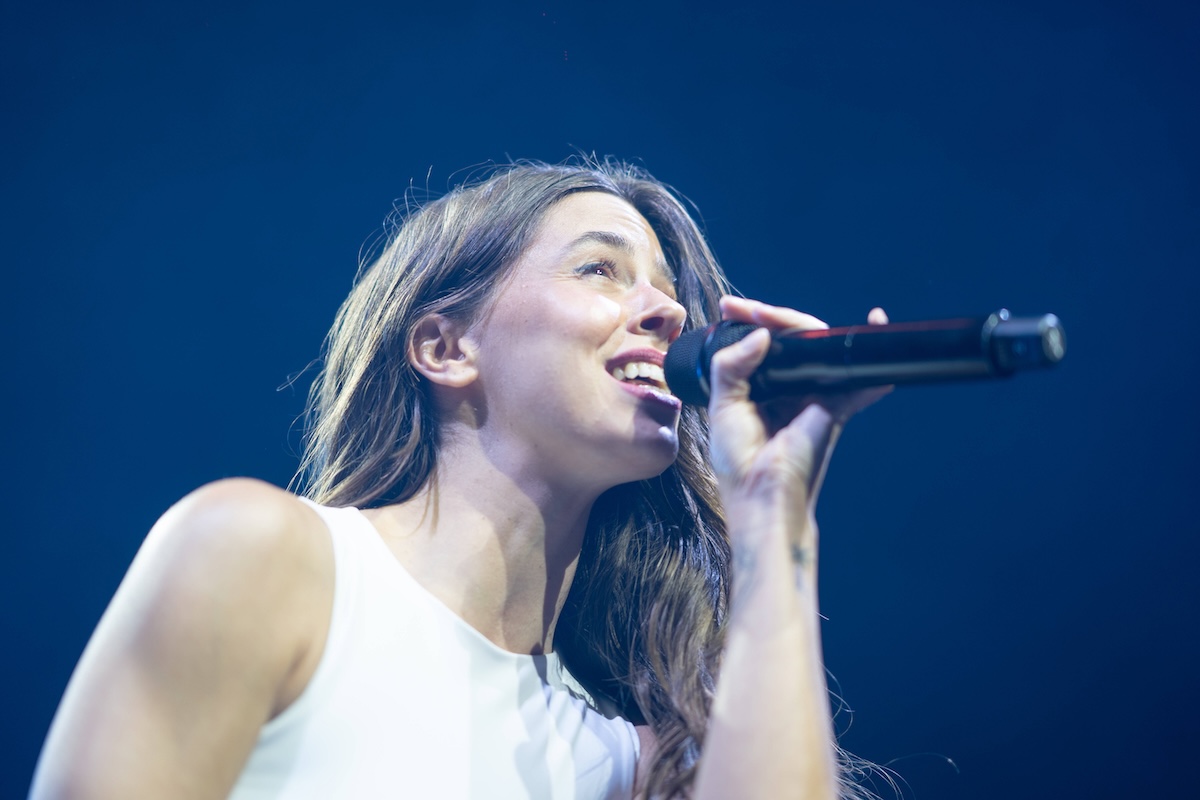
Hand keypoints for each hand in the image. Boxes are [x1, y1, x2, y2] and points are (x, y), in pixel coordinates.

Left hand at [707, 297, 889, 511]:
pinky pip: (855, 381)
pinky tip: (875, 328)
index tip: (729, 306)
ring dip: (804, 326)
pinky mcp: (834, 408)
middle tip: (750, 309)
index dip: (749, 322)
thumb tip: (761, 335)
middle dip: (773, 317)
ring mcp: (813, 397)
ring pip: (818, 349)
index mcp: (759, 389)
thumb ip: (731, 367)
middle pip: (792, 341)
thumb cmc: (741, 464)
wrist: (763, 499)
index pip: (761, 345)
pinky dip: (868, 363)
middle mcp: (788, 389)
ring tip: (773, 315)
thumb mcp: (722, 408)